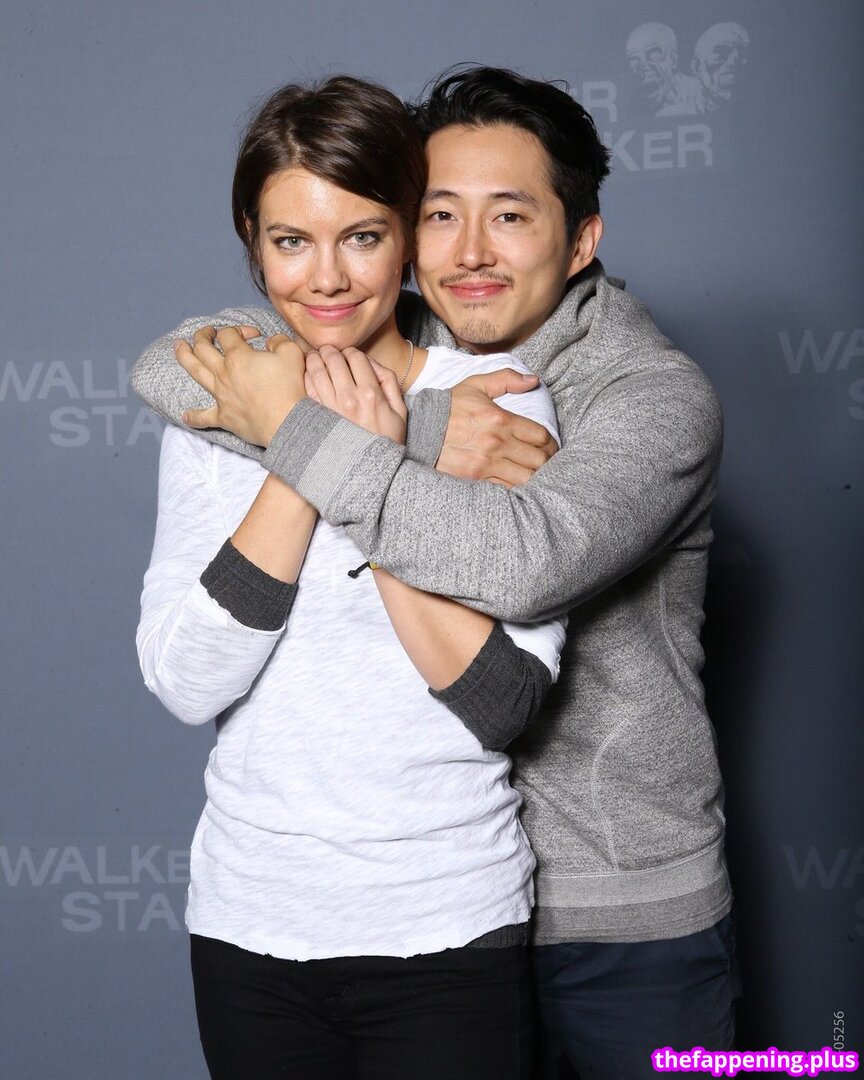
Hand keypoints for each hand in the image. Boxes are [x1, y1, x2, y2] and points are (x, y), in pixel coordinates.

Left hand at [175, 326, 305, 446]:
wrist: (286, 423)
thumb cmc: (289, 388)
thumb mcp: (291, 353)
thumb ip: (279, 340)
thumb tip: (270, 341)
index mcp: (238, 356)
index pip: (228, 334)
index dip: (239, 329)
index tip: (253, 335)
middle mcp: (224, 373)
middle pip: (203, 347)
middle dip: (202, 335)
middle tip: (206, 332)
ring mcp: (220, 395)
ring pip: (195, 372)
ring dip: (184, 356)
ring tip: (178, 346)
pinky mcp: (223, 416)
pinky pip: (203, 417)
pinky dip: (193, 417)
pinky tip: (185, 416)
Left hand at [304, 345, 407, 443]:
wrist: (369, 469)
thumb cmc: (386, 440)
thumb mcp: (400, 410)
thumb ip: (389, 381)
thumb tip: (371, 363)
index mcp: (371, 394)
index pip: (356, 356)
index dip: (352, 351)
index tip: (349, 356)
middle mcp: (349, 398)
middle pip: (333, 358)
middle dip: (330, 350)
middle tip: (329, 352)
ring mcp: (330, 408)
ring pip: (315, 370)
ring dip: (314, 359)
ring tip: (316, 359)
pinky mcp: (318, 417)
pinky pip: (306, 388)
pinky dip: (305, 376)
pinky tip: (309, 376)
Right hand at [437, 369, 557, 485]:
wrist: (417, 429)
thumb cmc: (449, 407)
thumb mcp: (476, 385)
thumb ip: (507, 379)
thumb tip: (534, 381)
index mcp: (500, 419)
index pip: (541, 436)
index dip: (552, 444)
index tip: (550, 447)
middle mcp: (496, 444)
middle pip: (539, 460)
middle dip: (547, 462)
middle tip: (546, 462)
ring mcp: (485, 465)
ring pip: (526, 478)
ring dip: (534, 477)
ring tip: (533, 473)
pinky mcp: (474, 480)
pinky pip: (506, 489)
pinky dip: (515, 487)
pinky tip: (515, 481)